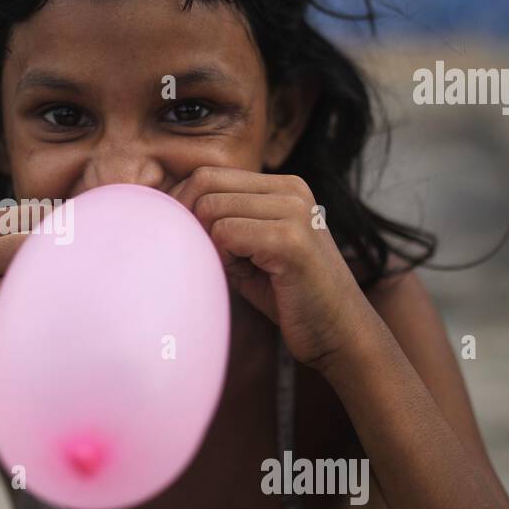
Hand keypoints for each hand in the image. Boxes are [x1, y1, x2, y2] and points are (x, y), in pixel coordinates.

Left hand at [170, 167, 379, 372]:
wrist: (339, 334)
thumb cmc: (290, 297)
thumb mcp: (251, 250)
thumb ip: (221, 224)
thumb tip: (168, 210)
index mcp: (284, 186)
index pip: (209, 174)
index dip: (185, 205)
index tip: (187, 239)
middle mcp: (292, 189)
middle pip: (205, 182)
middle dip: (188, 219)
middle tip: (201, 254)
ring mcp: (294, 211)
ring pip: (211, 207)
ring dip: (209, 242)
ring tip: (234, 268)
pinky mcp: (290, 239)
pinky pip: (225, 233)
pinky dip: (223, 258)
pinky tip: (247, 276)